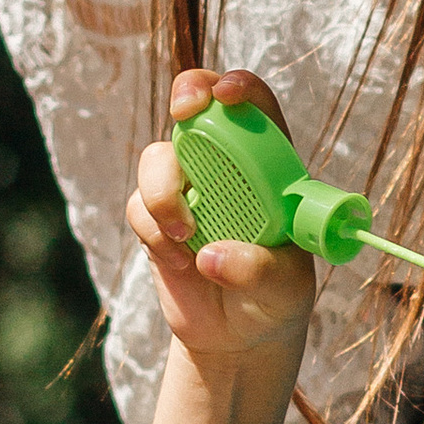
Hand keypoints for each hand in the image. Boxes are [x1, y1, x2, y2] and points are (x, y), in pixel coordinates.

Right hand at [126, 68, 316, 372]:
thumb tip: (211, 256)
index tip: (227, 95)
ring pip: (158, 157)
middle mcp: (225, 164)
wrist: (238, 336)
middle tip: (186, 113)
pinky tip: (181, 263)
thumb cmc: (275, 299)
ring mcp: (186, 186)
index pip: (256, 105)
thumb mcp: (284, 288)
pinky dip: (154, 233)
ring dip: (164, 192)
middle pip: (198, 102)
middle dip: (188, 95)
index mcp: (268, 165)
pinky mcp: (156, 217)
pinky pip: (139, 206)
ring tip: (187, 236)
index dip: (240, 87)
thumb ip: (258, 269)